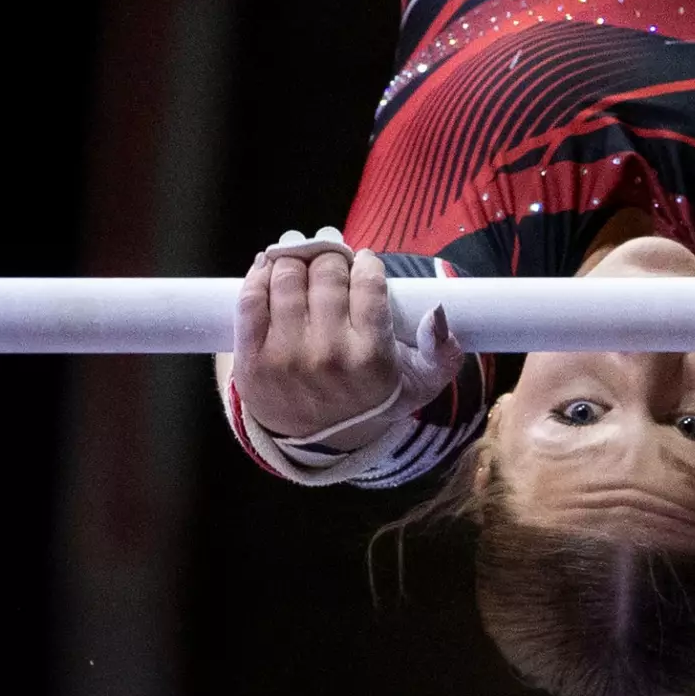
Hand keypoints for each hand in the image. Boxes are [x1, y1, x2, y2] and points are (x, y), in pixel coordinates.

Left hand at [231, 228, 462, 439]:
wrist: (321, 439)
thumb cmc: (374, 397)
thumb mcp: (422, 382)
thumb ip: (444, 349)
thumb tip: (438, 310)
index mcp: (372, 358)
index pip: (368, 283)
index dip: (365, 262)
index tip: (363, 262)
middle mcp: (328, 356)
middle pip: (326, 274)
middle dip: (330, 256)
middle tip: (331, 258)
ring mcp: (285, 358)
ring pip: (287, 278)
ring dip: (295, 258)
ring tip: (302, 259)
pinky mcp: (251, 360)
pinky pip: (250, 299)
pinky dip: (259, 275)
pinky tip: (271, 270)